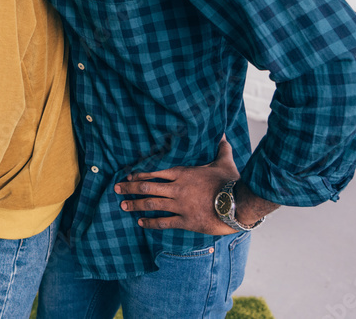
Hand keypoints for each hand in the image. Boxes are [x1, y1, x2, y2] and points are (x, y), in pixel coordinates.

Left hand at [113, 136, 239, 234]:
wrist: (239, 204)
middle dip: (130, 188)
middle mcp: (177, 189)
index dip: (140, 174)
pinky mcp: (186, 221)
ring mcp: (180, 206)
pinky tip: (140, 222)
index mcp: (183, 173)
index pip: (155, 172)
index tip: (128, 176)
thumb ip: (221, 149)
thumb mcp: (224, 162)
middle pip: (148, 187)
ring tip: (123, 206)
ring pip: (151, 204)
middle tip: (117, 189)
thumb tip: (223, 134)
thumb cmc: (231, 182)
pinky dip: (150, 222)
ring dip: (135, 204)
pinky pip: (164, 222)